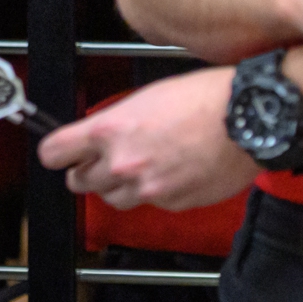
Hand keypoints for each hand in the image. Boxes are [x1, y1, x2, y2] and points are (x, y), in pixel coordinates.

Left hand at [39, 69, 258, 210]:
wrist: (247, 118)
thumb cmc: (202, 98)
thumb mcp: (144, 98)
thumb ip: (114, 124)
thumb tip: (97, 139)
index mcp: (109, 131)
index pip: (54, 153)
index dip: (55, 152)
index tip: (58, 153)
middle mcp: (122, 164)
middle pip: (79, 181)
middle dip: (85, 171)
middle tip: (98, 162)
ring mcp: (147, 188)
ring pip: (112, 199)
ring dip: (116, 186)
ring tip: (136, 168)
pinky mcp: (172, 203)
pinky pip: (150, 203)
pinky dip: (154, 192)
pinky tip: (170, 171)